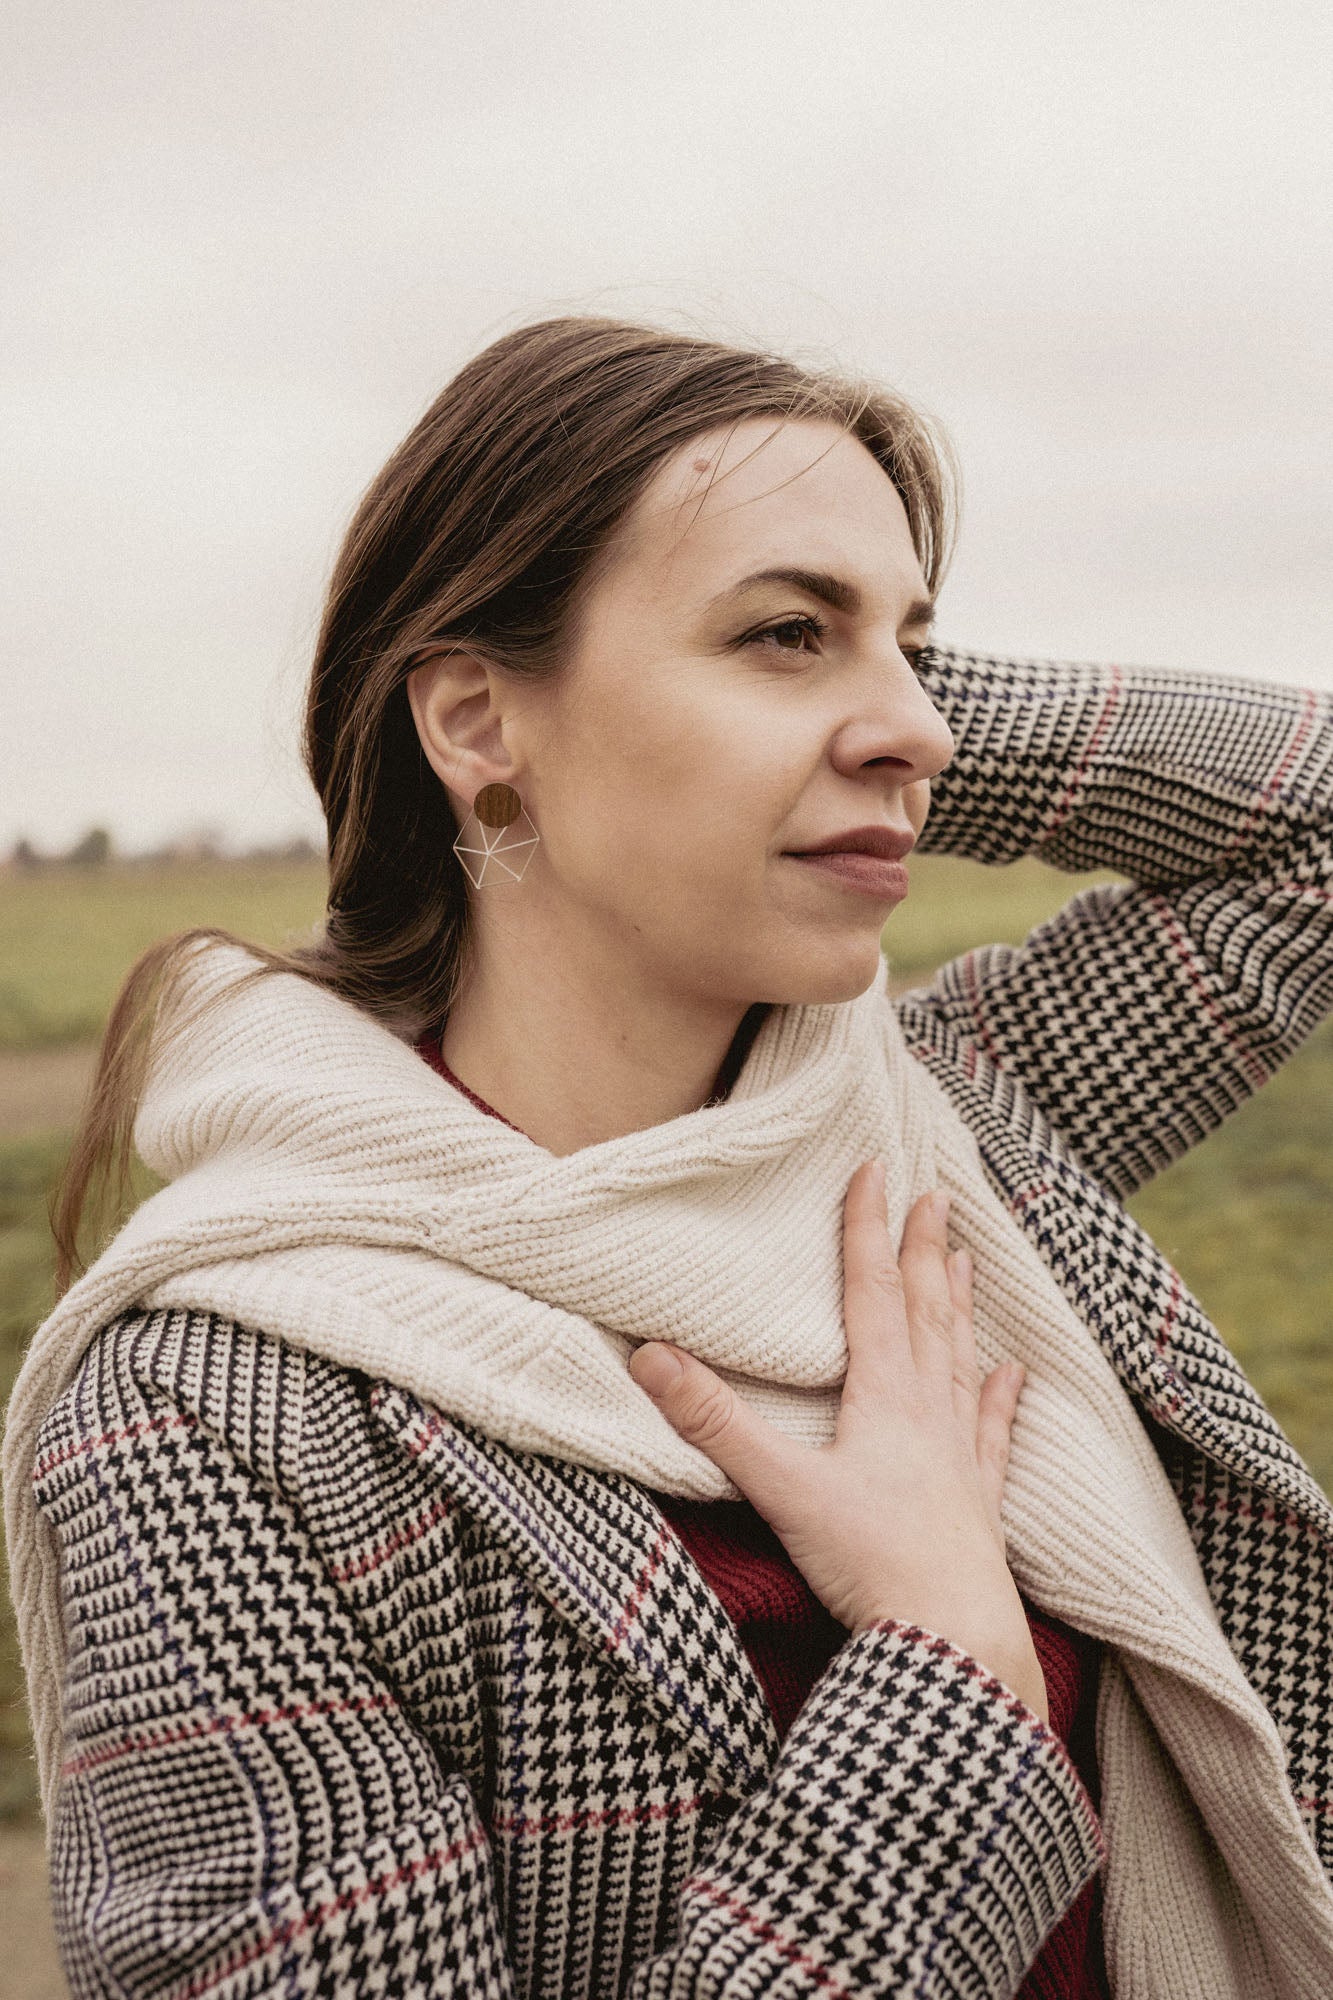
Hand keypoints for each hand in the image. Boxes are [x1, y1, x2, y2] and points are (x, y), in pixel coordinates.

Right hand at [627, 1163, 1047, 1721]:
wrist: (955, 1643)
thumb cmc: (871, 1564)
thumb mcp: (782, 1489)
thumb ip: (717, 1423)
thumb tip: (648, 1356)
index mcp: (883, 1398)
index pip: (873, 1293)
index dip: (868, 1230)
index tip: (875, 1171)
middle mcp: (928, 1413)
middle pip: (926, 1313)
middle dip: (925, 1250)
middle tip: (937, 1195)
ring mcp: (959, 1457)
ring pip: (959, 1360)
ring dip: (960, 1306)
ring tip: (968, 1259)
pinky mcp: (978, 1504)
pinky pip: (991, 1435)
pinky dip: (999, 1400)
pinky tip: (1011, 1375)